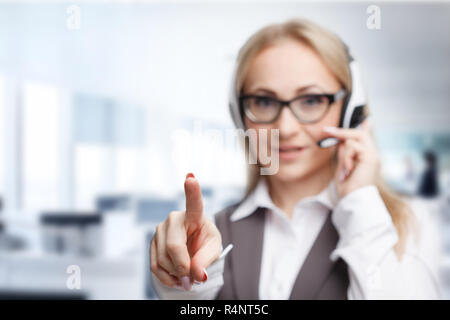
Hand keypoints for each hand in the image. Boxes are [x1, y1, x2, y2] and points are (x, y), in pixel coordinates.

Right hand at [150, 173, 221, 289]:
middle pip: (173, 246)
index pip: (194, 203)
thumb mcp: (213, 250)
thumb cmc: (204, 243)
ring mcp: (160, 230)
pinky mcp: (152, 243)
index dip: (192, 190)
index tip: (191, 178)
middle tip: (193, 276)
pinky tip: (176, 278)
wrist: (192, 252)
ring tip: (187, 276)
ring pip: (163, 259)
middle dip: (183, 266)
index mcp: (194, 215)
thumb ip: (206, 261)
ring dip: (177, 274)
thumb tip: (197, 274)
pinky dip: (167, 278)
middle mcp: (174, 219)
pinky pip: (155, 266)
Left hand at [323, 120, 379, 198]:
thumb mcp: (343, 168)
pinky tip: (349, 170)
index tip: (367, 121)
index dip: (365, 128)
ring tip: (346, 170)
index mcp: (367, 158)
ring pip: (353, 139)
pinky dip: (347, 158)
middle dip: (342, 132)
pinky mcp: (371, 157)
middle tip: (326, 130)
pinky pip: (353, 147)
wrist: (354, 200)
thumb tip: (340, 143)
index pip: (367, 139)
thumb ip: (344, 155)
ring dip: (344, 154)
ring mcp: (373, 155)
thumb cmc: (348, 189)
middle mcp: (372, 155)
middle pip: (359, 134)